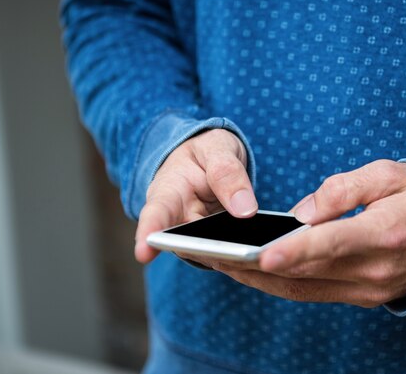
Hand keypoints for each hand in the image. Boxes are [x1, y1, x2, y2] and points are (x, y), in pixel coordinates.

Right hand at [134, 129, 256, 262]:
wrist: (215, 159)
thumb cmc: (209, 152)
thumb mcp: (218, 149)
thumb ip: (228, 173)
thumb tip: (244, 210)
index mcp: (168, 191)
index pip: (155, 214)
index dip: (149, 234)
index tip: (144, 254)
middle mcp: (177, 221)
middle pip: (184, 244)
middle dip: (204, 251)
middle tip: (228, 253)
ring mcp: (197, 237)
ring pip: (210, 254)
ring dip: (230, 257)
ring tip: (253, 253)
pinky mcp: (217, 245)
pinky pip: (229, 256)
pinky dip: (244, 258)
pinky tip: (261, 254)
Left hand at [211, 160, 405, 307]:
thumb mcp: (388, 174)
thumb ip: (344, 189)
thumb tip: (301, 214)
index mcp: (386, 233)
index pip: (332, 243)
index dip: (295, 249)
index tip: (260, 253)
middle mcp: (375, 270)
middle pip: (307, 272)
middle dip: (257, 266)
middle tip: (215, 255)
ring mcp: (369, 289)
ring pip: (304, 290)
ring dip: (260, 280)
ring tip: (222, 263)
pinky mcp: (363, 297)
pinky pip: (313, 293)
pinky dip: (280, 284)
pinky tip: (253, 272)